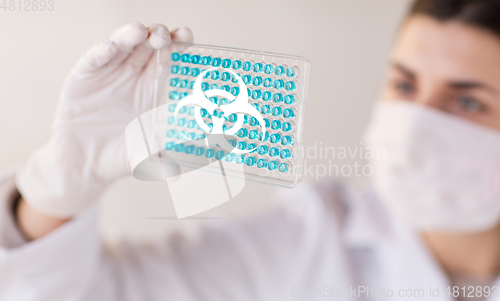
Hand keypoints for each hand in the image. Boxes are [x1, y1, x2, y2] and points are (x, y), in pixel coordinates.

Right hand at [16, 23, 192, 217]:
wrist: (86, 164)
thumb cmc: (123, 156)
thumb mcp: (145, 158)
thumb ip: (161, 163)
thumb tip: (178, 177)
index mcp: (156, 87)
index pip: (171, 59)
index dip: (180, 45)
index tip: (188, 36)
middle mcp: (136, 75)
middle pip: (150, 46)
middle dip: (159, 37)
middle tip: (164, 37)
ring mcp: (110, 72)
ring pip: (123, 45)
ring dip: (131, 35)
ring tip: (139, 32)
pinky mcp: (85, 76)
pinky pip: (94, 59)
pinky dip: (101, 52)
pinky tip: (109, 48)